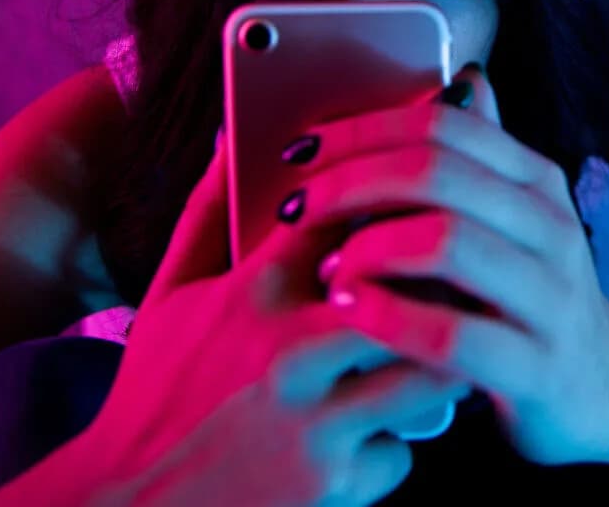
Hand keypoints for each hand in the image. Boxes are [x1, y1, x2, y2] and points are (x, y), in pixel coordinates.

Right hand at [0, 134, 468, 506]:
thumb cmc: (153, 397)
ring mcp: (315, 421)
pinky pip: (402, 451)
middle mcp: (288, 351)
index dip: (397, 202)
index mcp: (251, 293)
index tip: (425, 201)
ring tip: (427, 358)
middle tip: (454, 286)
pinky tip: (365, 443)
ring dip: (434, 367)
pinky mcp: (334, 483)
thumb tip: (231, 135)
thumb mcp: (168, 297)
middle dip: (439, 287)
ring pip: (429, 371)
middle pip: (412, 290)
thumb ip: (207, 214)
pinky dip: (391, 448)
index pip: (352, 216)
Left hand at [280, 64, 608, 466]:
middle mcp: (550, 226)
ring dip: (367, 249)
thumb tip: (460, 79)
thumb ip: (476, 158)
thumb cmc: (530, 297)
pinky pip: (453, 334)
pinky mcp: (540, 368)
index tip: (298, 150)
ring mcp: (550, 297)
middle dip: (349, 184)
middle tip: (293, 208)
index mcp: (535, 180)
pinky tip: (350, 314)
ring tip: (323, 270)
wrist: (607, 388)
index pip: (442, 126)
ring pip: (448, 241)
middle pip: (436, 173)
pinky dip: (389, 317)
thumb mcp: (512, 219)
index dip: (361, 129)